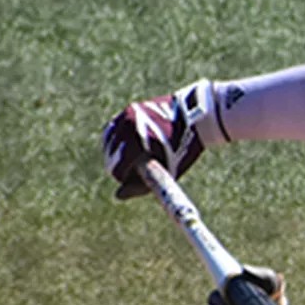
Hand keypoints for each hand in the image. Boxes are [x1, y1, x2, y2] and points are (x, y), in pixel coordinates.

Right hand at [102, 79, 214, 198]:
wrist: (195, 116)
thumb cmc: (183, 148)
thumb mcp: (166, 170)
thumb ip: (141, 185)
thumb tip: (119, 195)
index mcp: (136, 141)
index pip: (116, 169)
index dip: (126, 179)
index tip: (139, 180)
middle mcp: (127, 125)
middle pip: (110, 156)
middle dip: (120, 166)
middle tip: (138, 170)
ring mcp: (126, 115)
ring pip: (108, 142)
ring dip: (117, 153)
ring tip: (136, 158)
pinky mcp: (128, 109)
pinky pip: (113, 129)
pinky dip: (118, 140)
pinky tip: (130, 146)